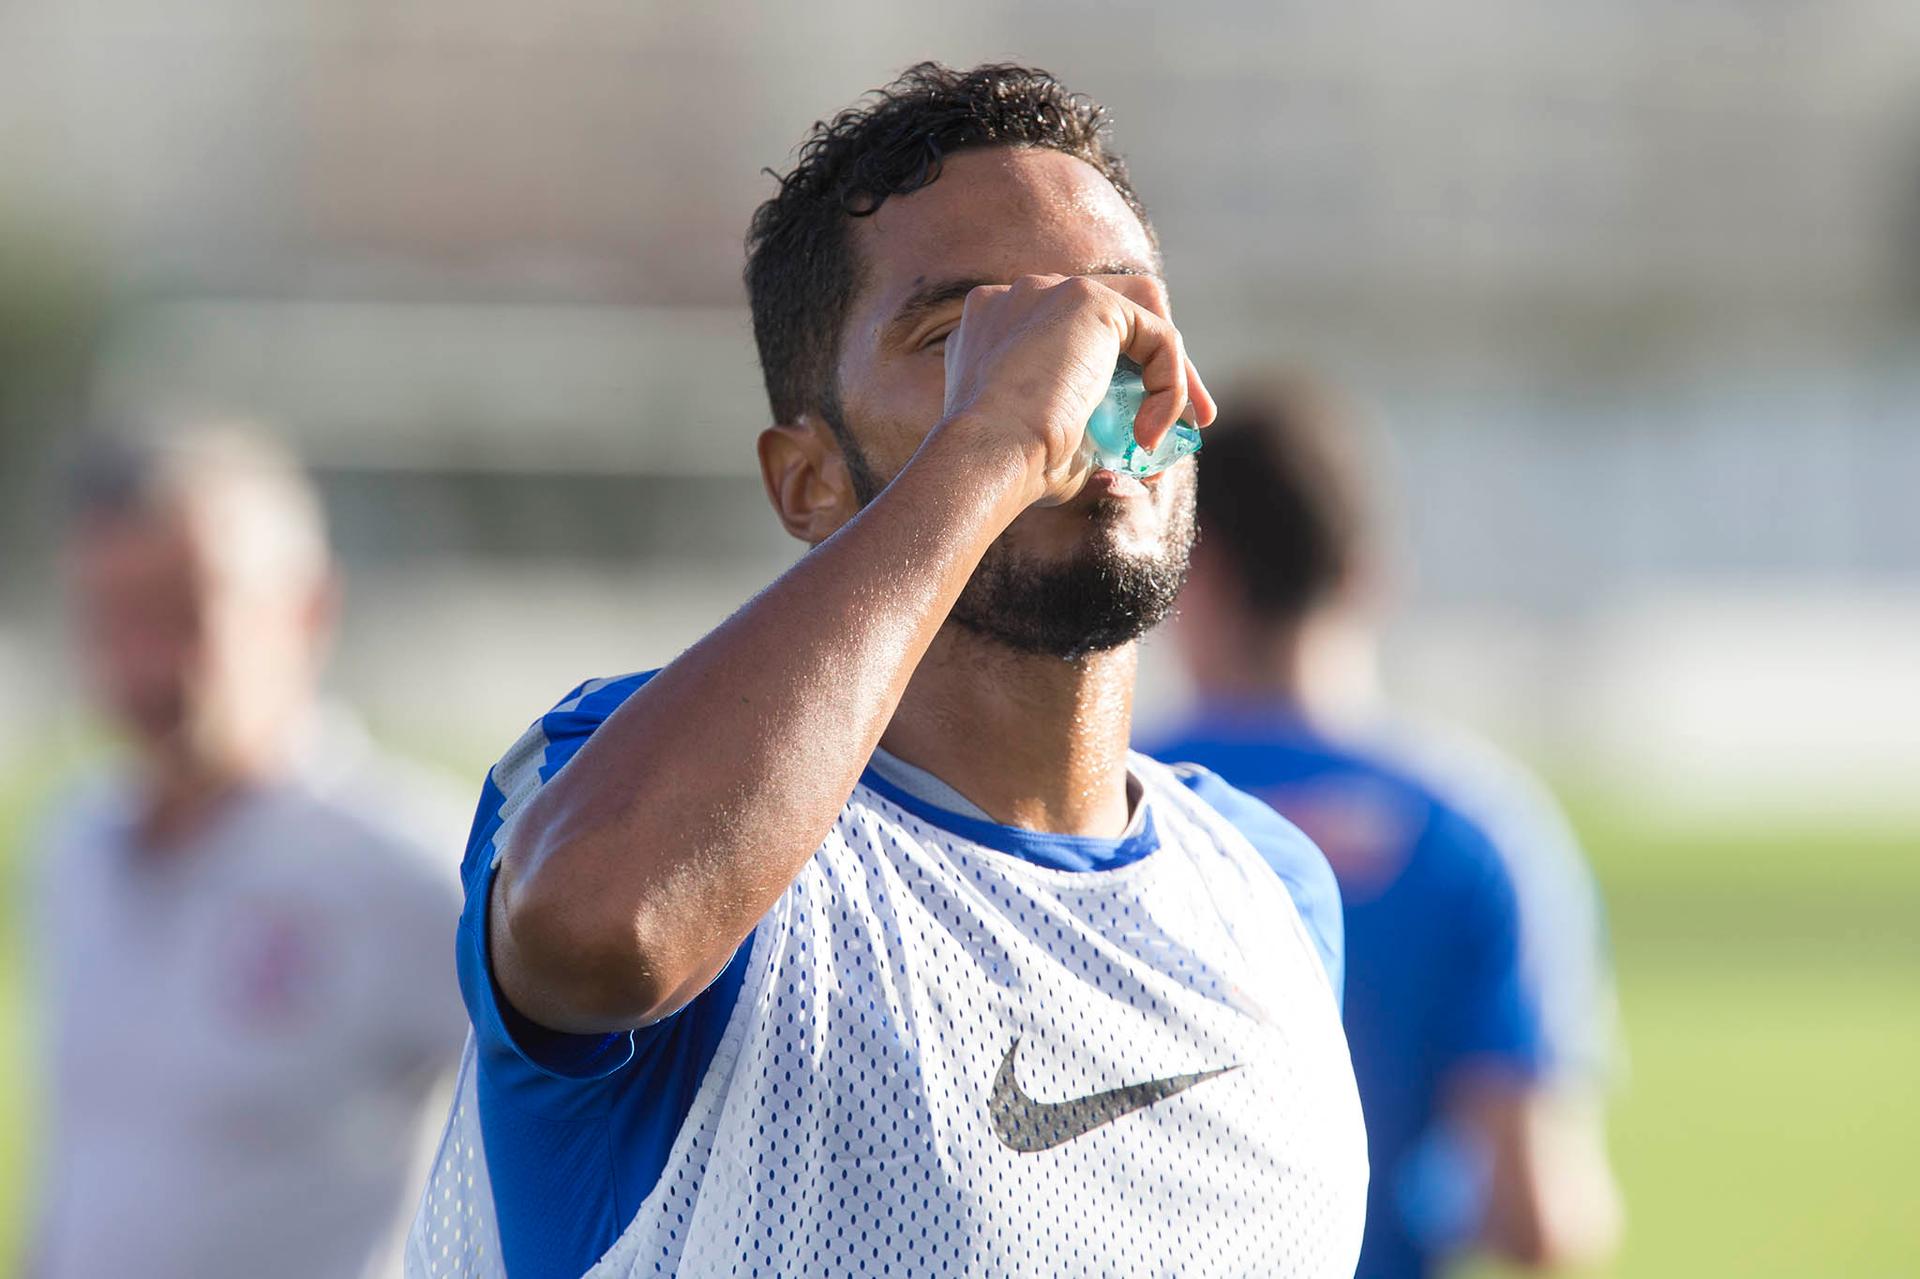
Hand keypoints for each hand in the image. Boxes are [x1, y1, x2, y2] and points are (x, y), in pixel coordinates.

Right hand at [935, 273, 1216, 506]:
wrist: (986, 457)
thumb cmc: (1011, 471)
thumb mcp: (1055, 449)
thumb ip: (1092, 436)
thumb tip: (1138, 466)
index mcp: (994, 333)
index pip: (1071, 337)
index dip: (1116, 376)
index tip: (1145, 428)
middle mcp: (1017, 299)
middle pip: (1110, 318)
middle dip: (1156, 368)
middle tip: (1189, 422)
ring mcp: (1048, 291)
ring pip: (1140, 319)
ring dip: (1171, 373)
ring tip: (1187, 427)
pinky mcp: (1085, 298)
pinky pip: (1156, 337)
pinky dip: (1170, 386)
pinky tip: (1151, 433)